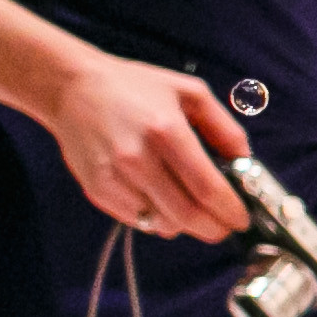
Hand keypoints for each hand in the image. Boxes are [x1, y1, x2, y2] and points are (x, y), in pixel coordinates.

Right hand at [41, 48, 250, 239]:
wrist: (73, 88)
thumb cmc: (135, 88)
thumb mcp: (191, 93)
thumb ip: (224, 127)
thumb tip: (244, 161)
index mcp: (166, 131)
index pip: (206, 188)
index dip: (230, 211)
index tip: (241, 219)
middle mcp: (137, 158)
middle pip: (186, 215)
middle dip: (214, 228)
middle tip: (225, 227)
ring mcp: (113, 177)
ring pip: (162, 224)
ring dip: (185, 226)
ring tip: (194, 211)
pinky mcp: (96, 189)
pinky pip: (137, 220)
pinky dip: (157, 221)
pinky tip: (163, 203)